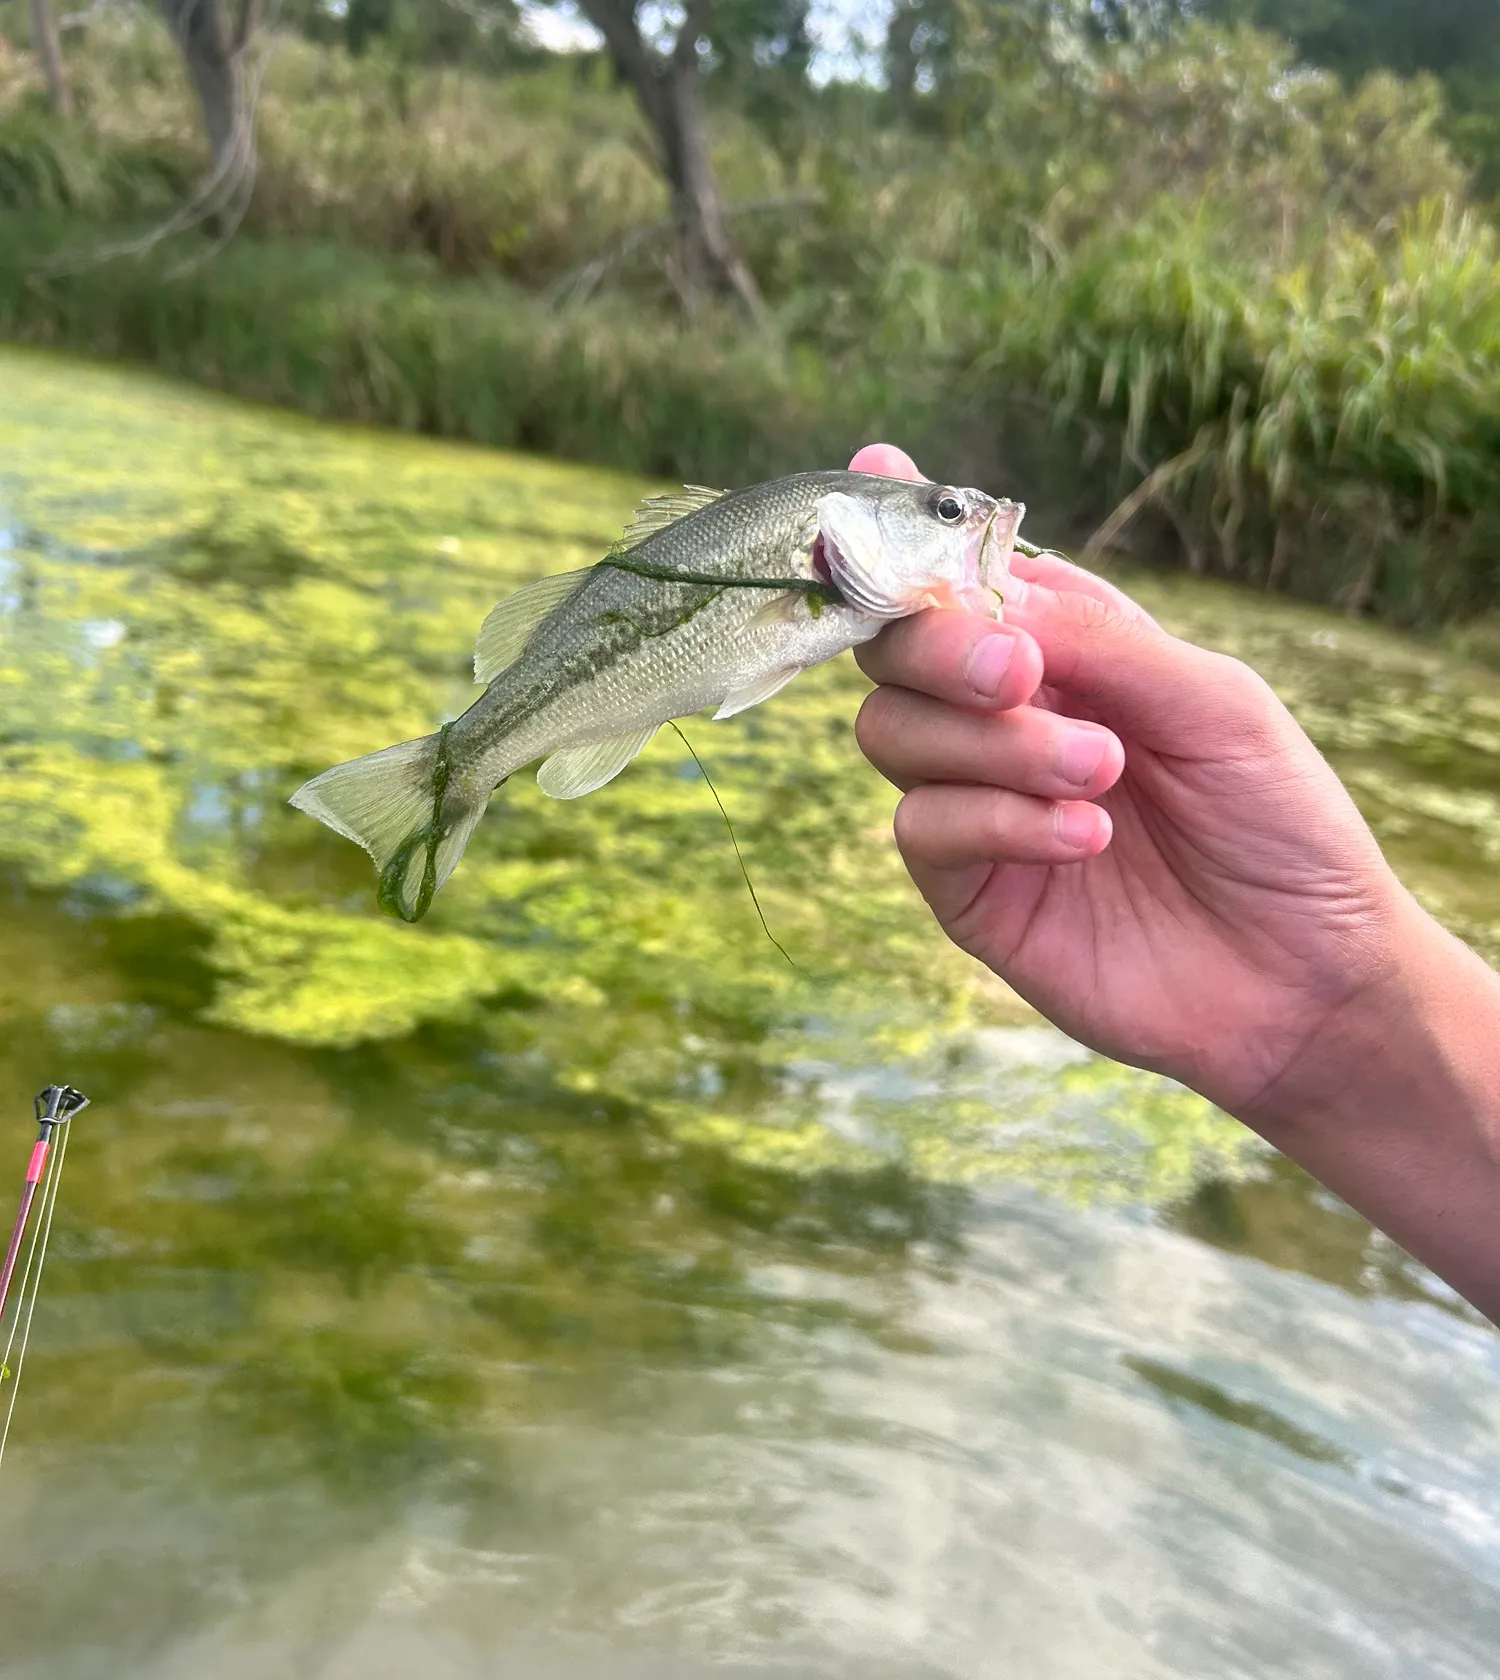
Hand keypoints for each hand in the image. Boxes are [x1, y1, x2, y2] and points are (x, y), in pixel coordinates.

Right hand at [847, 444, 1408, 1118]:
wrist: (1304, 974)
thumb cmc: (1277, 822)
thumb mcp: (1215, 702)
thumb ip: (1101, 641)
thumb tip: (992, 599)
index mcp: (1063, 653)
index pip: (959, 579)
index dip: (905, 527)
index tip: (875, 473)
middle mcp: (1001, 719)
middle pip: (893, 650)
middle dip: (939, 646)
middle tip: (1020, 671)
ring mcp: (977, 803)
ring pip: (893, 733)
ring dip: (992, 744)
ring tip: (1100, 774)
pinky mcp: (969, 891)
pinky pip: (924, 828)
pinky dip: (998, 820)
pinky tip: (1087, 838)